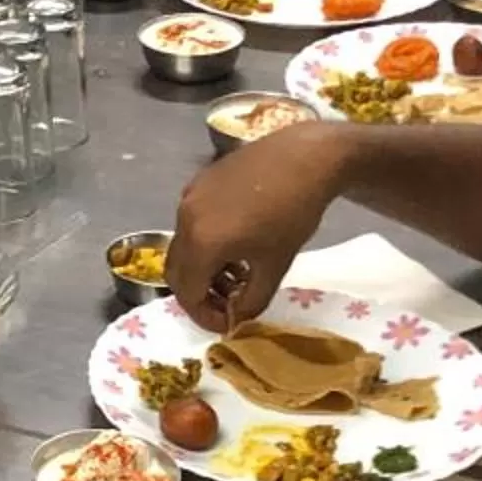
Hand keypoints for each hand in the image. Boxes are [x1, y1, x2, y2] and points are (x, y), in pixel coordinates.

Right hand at [163, 125, 343, 331]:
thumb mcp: (276, 266)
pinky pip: (190, 223)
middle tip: (226, 304)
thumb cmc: (293, 214)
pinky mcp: (198, 182)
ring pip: (183, 247)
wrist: (304, 157)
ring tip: (235, 274)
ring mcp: (188, 198)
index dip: (204, 315)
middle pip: (177, 271)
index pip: (187, 294)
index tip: (227, 323)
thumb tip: (236, 317)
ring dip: (202, 268)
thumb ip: (251, 300)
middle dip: (198, 294)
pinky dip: (204, 243)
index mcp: (202, 243)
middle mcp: (184, 220)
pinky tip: (235, 242)